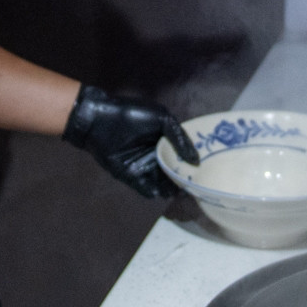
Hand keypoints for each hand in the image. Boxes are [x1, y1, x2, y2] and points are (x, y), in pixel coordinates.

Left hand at [63, 85, 200, 198]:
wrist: (100, 121)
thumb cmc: (132, 115)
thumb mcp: (162, 120)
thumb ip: (180, 138)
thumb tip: (196, 160)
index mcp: (166, 141)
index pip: (183, 156)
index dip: (193, 164)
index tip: (205, 172)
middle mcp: (157, 155)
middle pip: (174, 172)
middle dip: (184, 180)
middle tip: (194, 187)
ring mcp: (144, 167)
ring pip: (162, 182)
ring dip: (170, 188)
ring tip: (178, 191)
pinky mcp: (130, 176)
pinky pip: (145, 188)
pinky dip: (153, 191)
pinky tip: (160, 191)